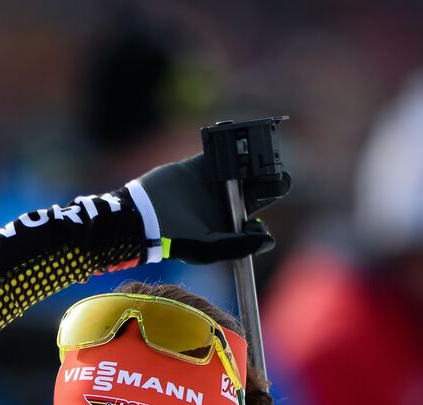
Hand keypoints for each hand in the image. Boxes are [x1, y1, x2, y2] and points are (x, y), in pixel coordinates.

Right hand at [129, 154, 278, 263]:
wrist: (144, 218)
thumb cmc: (177, 240)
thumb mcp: (209, 248)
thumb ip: (239, 245)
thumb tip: (270, 240)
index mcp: (235, 219)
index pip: (263, 202)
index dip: (274, 189)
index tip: (278, 183)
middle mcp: (228, 199)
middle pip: (256, 179)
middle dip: (267, 169)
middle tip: (271, 163)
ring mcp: (215, 180)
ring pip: (241, 162)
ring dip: (251, 154)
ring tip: (259, 148)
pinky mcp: (200, 165)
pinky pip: (219, 150)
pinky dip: (229, 143)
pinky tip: (238, 138)